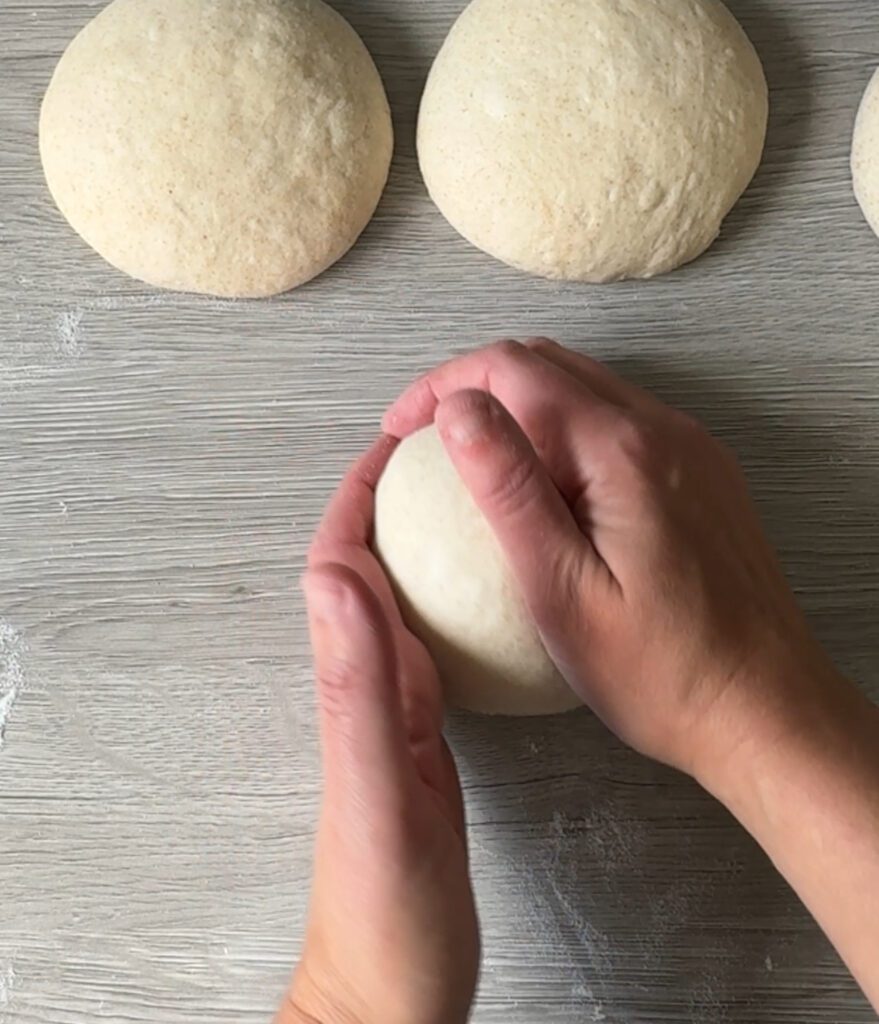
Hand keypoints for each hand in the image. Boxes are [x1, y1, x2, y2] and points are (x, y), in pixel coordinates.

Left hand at [278, 439, 479, 1023]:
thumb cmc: (385, 907)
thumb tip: (336, 574)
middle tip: (443, 450)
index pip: (341, 566)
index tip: (398, 438)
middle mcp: (366, 685)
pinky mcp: (425, 737)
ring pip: (404, 599)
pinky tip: (490, 599)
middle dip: (395, 500)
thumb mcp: (379, 793)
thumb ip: (359, 689)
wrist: (392, 984)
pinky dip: (455, 600)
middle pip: (370, 567)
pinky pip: (436, 644)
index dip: (359, 497)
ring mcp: (395, 710)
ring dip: (424, 542)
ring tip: (469, 499)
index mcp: (352, 685)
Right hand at [384, 338, 845, 781]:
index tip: (400, 431)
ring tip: (472, 462)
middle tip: (425, 441)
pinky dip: (564, 432)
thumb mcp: (562, 590)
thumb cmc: (660, 671)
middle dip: (474, 384)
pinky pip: (619, 425)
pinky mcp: (702, 476)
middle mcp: (663, 429)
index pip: (513, 368)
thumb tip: (457, 406)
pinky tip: (544, 489)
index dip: (442, 384)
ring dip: (519, 404)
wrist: (765, 709)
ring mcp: (690, 449)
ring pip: (585, 388)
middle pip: (548, 364)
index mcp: (622, 448)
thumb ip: (509, 488)